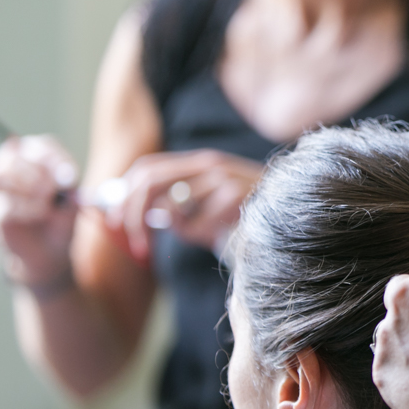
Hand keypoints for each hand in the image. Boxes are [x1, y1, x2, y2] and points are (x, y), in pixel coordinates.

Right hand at [0, 135, 79, 286]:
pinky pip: (6, 203)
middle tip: (55, 190)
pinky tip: (40, 214)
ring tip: (48, 205)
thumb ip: (68, 184)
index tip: (69, 174)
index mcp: (34, 160)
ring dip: (32, 190)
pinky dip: (27, 208)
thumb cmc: (61, 219)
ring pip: (5, 176)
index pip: (39, 146)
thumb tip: (66, 172)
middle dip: (40, 173)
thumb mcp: (72, 198)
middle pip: (16, 156)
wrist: (51, 252)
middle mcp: (11, 169)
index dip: (53, 157)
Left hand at [104, 149, 262, 260]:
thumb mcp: (206, 209)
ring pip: (172, 206)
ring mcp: (222, 177)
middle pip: (148, 181)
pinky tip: (221, 233)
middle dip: (131, 216)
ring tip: (196, 236)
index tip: (114, 224)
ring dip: (175, 230)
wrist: (294, 214)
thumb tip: (142, 219)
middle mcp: (208, 163)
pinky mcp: (234, 195)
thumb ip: (175, 211)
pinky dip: (201, 236)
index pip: (146, 169)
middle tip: (135, 247)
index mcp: (199, 162)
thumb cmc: (246, 216)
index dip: (122, 196)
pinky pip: (197, 224)